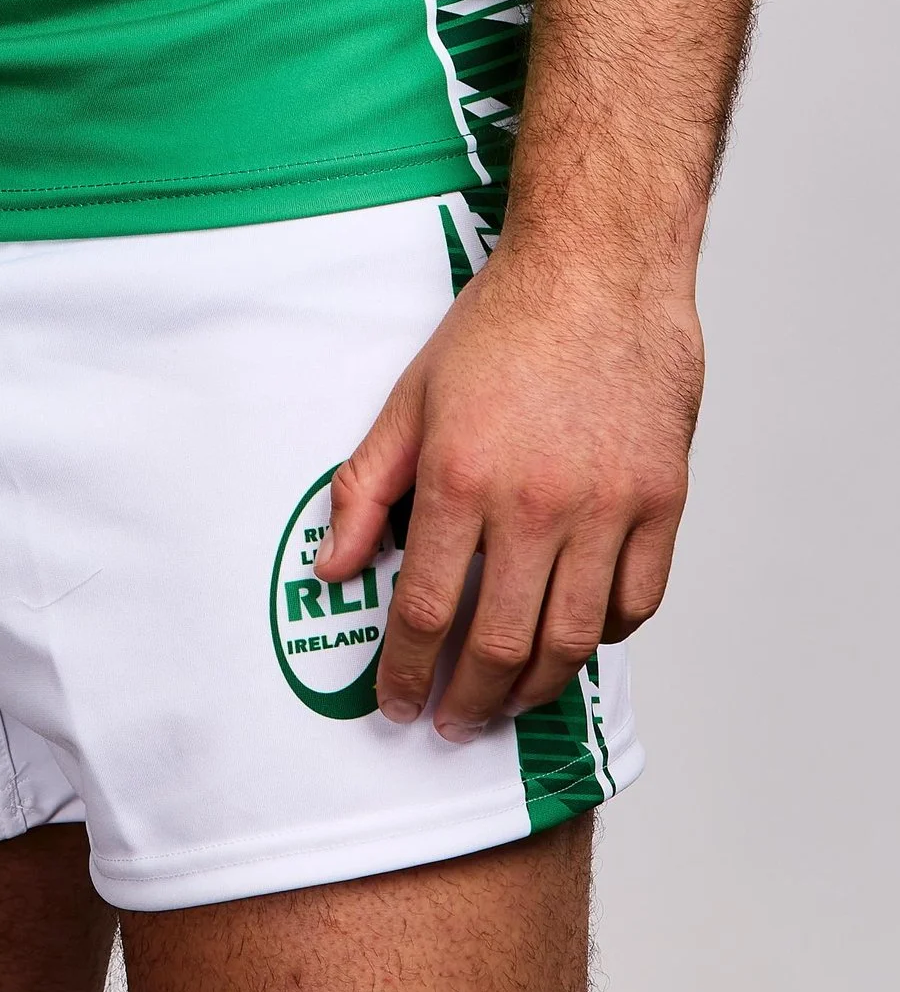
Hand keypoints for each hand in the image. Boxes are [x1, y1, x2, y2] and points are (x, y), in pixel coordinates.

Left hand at [318, 237, 700, 738]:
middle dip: (466, 700)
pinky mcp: (661, 503)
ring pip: (572, 640)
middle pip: (501, 645)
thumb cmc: (501, 326)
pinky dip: (602, 636)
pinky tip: (573, 636)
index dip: (406, 671)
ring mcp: (607, 508)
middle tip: (449, 722)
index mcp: (461, 476)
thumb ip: (366, 488)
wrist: (599, 270)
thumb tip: (330, 568)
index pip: (427, 609)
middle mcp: (536, 503)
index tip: (395, 704)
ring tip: (505, 702)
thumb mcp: (410, 397)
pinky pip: (635, 605)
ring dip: (534, 690)